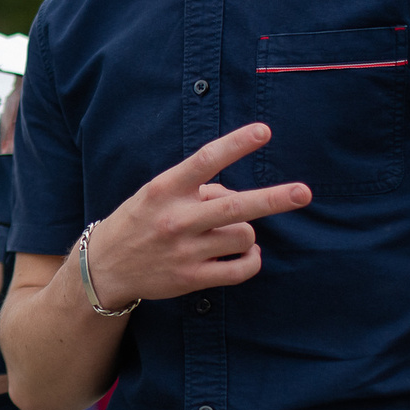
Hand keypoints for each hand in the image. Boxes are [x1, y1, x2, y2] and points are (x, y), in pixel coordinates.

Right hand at [83, 124, 311, 305]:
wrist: (105, 268)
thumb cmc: (139, 221)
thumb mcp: (158, 194)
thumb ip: (197, 190)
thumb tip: (237, 195)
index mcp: (165, 189)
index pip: (205, 160)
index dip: (237, 144)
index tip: (264, 131)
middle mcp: (176, 219)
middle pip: (235, 206)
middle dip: (274, 199)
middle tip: (304, 192)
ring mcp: (185, 251)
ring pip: (242, 236)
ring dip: (248, 232)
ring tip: (236, 234)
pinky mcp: (192, 278)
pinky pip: (240, 268)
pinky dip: (252, 259)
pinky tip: (248, 254)